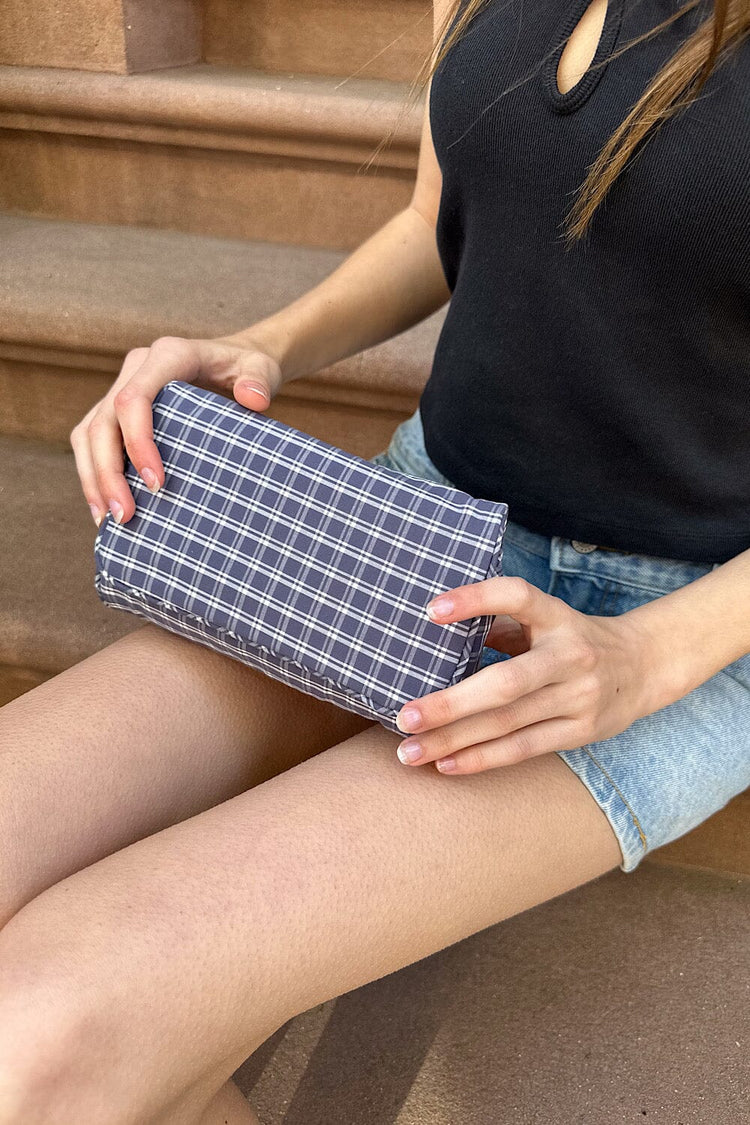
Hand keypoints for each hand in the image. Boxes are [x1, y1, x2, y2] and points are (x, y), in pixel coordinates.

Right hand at [70, 334, 283, 527]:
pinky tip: (105, 507)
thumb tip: (253, 399)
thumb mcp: (261, 369)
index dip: (137, 442)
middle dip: (108, 472)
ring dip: (94, 478)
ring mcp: (123, 386)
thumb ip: (259, 380)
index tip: (157, 484)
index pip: (134, 400)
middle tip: (125, 516)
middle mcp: (138, 367)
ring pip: (89, 433)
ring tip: (108, 520)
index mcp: (168, 356)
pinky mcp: (118, 408)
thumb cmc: (247, 367)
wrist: (234, 360)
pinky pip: (93, 440)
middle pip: (103, 421)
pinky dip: (94, 473)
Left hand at [394, 576, 655, 774]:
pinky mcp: (581, 731)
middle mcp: (569, 655)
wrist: (644, 666)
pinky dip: (482, 758)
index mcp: (557, 616)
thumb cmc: (573, 639)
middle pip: (506, 683)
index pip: (517, 597)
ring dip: (455, 740)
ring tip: (411, 752)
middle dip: (452, 704)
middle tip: (406, 716)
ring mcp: (578, 697)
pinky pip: (524, 748)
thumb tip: (435, 638)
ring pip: (509, 723)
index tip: (431, 610)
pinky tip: (446, 764)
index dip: (476, 599)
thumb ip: (500, 626)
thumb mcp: (546, 620)